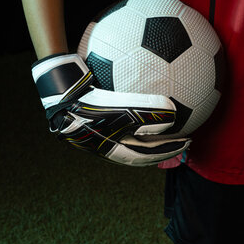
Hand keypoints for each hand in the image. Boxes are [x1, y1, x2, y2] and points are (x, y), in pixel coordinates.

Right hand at [31, 53, 190, 165]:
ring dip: (148, 126)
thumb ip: (147, 111)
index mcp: (111, 148)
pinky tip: (141, 87)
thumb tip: (174, 115)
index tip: (187, 143)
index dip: (168, 151)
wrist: (56, 90)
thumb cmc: (87, 102)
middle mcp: (105, 142)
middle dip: (161, 142)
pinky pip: (122, 110)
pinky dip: (136, 105)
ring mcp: (98, 129)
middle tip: (182, 134)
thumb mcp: (120, 108)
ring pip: (130, 130)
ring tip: (165, 115)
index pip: (146, 156)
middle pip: (139, 147)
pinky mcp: (93, 113)